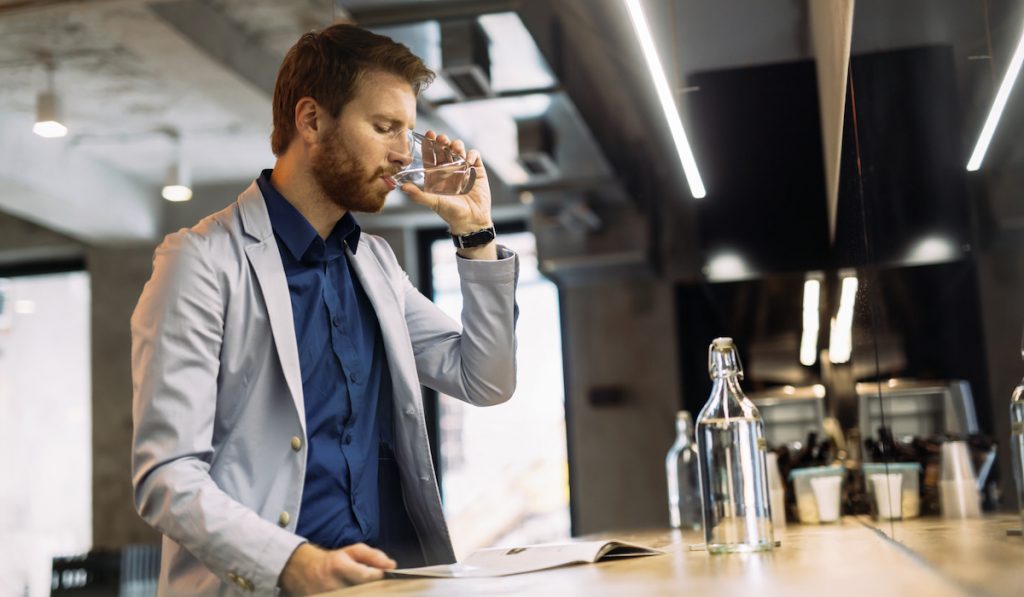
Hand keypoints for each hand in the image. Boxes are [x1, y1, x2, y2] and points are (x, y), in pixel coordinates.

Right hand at [278, 543, 395, 594]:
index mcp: (338, 566)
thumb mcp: (353, 551)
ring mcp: (325, 596)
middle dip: (373, 591)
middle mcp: (330, 584)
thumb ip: (374, 556)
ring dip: (364, 594)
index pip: (366, 576)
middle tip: (377, 588)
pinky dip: (357, 595)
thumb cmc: (334, 561)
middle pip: (362, 593)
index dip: (378, 577)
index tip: (382, 575)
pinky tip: (359, 593)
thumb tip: (392, 565)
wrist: (304, 571)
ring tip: (367, 591)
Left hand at [401, 131, 492, 236]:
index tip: (428, 135)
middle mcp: (449, 169)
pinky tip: (468, 161)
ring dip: (457, 145)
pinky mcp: (477, 171)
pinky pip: (474, 156)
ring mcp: (464, 169)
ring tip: (456, 149)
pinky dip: (471, 154)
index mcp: (437, 174)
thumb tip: (403, 188)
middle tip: (441, 139)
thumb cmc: (451, 213)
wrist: (471, 221)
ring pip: (459, 149)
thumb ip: (419, 195)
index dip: (430, 143)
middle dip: (442, 140)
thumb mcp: (434, 202)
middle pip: (445, 148)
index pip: (432, 154)